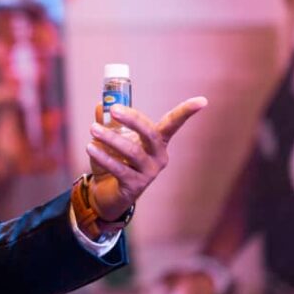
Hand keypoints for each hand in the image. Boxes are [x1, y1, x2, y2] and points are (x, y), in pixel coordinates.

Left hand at [86, 96, 207, 218]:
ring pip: (132, 151)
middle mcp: (158, 156)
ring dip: (110, 138)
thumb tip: (102, 104)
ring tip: (93, 129)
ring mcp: (149, 172)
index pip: (173, 123)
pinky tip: (91, 148)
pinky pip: (120, 168)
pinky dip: (103, 157)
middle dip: (132, 119)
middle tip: (114, 110)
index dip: (186, 111)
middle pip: (150, 133)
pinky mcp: (136, 186)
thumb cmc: (114, 161)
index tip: (203, 100)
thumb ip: (108, 122)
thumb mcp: (111, 139)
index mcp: (157, 141)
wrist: (107, 193)